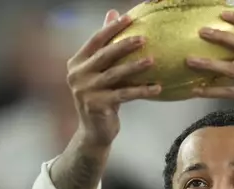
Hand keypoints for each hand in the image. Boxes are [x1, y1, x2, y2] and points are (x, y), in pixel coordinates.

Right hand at [67, 10, 160, 145]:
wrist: (94, 131)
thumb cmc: (101, 98)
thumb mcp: (100, 72)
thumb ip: (104, 46)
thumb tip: (112, 13)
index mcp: (76, 63)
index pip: (95, 41)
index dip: (110, 28)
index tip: (127, 18)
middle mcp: (77, 75)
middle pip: (105, 56)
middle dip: (125, 45)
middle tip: (144, 38)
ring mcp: (85, 91)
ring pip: (115, 74)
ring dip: (135, 67)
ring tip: (153, 60)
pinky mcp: (97, 105)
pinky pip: (124, 94)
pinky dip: (142, 90)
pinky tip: (157, 87)